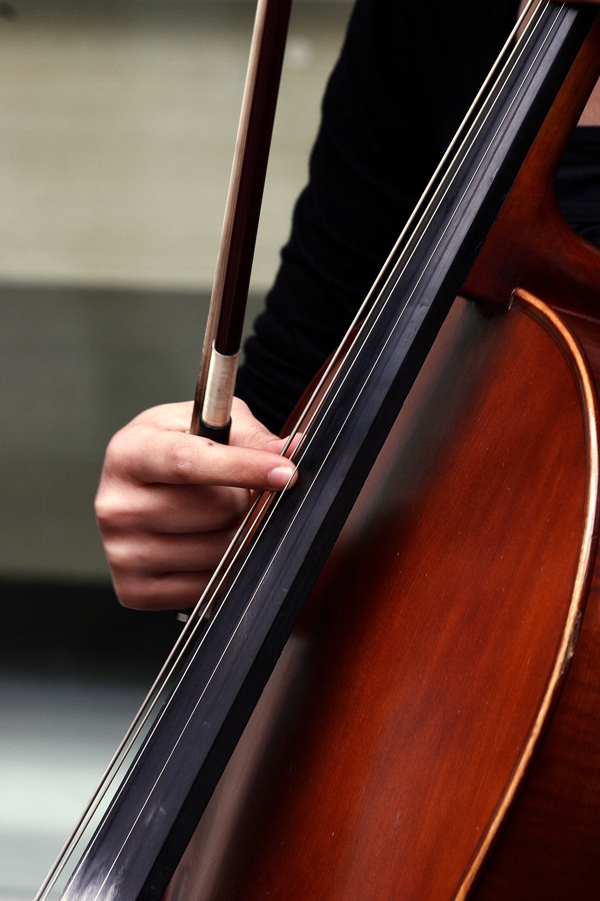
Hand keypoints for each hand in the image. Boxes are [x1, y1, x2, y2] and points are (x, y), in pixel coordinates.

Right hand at [95, 398, 296, 609]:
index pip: (189, 463)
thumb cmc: (178, 448)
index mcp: (129, 453)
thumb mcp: (209, 424)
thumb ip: (250, 436)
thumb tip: (287, 452)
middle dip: (247, 501)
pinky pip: (209, 586)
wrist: (141, 488)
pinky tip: (212, 543)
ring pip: (220, 551)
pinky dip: (225, 568)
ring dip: (241, 535)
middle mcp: (116, 505)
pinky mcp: (134, 590)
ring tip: (226, 518)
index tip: (286, 474)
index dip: (244, 468)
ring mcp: (122, 552)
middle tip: (244, 493)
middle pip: (216, 510)